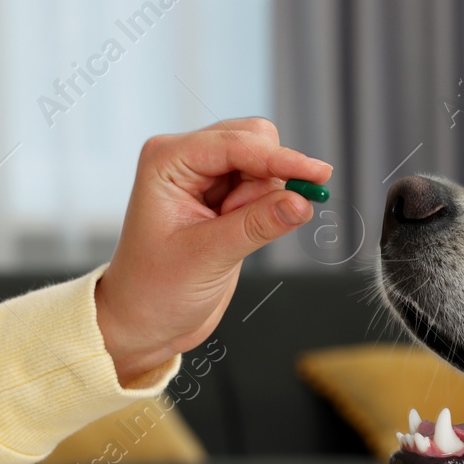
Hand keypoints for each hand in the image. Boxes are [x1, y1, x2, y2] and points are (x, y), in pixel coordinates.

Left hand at [95, 118, 332, 384]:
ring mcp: (206, 178)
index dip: (280, 159)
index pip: (235, 144)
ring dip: (265, 200)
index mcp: (167, 161)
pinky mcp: (225, 199)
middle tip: (247, 224)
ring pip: (264, 165)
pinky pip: (265, 188)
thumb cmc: (154, 290)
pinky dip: (267, 209)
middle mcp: (186, 160)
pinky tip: (240, 235)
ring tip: (233, 236)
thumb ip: (257, 226)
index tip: (318, 174)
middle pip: (254, 142)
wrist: (145, 321)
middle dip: (267, 181)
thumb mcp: (208, 258)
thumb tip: (301, 202)